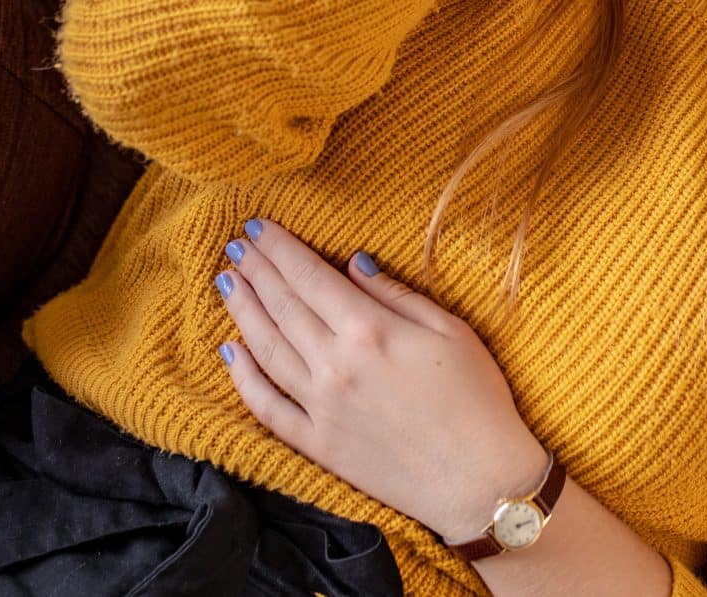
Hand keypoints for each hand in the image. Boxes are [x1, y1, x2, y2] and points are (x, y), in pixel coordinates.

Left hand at [214, 218, 548, 543]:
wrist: (479, 481)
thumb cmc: (477, 400)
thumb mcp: (451, 330)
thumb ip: (396, 294)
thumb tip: (353, 264)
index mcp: (370, 329)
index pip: (309, 276)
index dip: (280, 248)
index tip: (259, 226)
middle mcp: (335, 364)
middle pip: (282, 306)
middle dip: (256, 269)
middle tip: (237, 244)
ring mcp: (320, 407)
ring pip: (265, 348)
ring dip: (242, 310)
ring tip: (226, 281)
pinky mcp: (317, 444)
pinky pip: (267, 406)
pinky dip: (243, 378)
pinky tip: (229, 352)